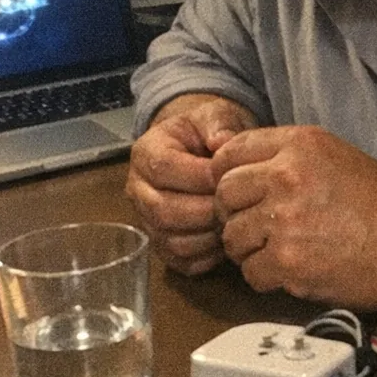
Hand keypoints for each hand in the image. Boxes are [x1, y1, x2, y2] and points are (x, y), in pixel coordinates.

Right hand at [125, 94, 253, 274]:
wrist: (201, 151)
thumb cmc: (207, 133)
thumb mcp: (213, 115)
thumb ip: (218, 123)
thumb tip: (223, 143)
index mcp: (145, 153)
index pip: (164, 169)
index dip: (200, 176)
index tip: (233, 176)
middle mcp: (138, 190)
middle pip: (164, 211)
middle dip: (207, 211)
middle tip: (239, 205)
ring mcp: (147, 221)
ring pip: (172, 241)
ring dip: (209, 236)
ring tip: (235, 220)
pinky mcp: (162, 246)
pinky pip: (182, 261)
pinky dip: (207, 255)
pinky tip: (227, 238)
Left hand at [210, 125, 376, 309]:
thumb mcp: (336, 157)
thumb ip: (289, 156)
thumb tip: (242, 167)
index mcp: (300, 144)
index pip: (230, 152)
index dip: (226, 175)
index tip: (238, 193)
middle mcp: (287, 176)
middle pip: (224, 194)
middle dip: (233, 214)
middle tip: (255, 227)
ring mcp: (285, 220)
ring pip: (231, 236)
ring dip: (247, 249)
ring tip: (274, 251)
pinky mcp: (289, 262)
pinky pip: (250, 272)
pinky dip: (264, 277)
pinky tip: (288, 272)